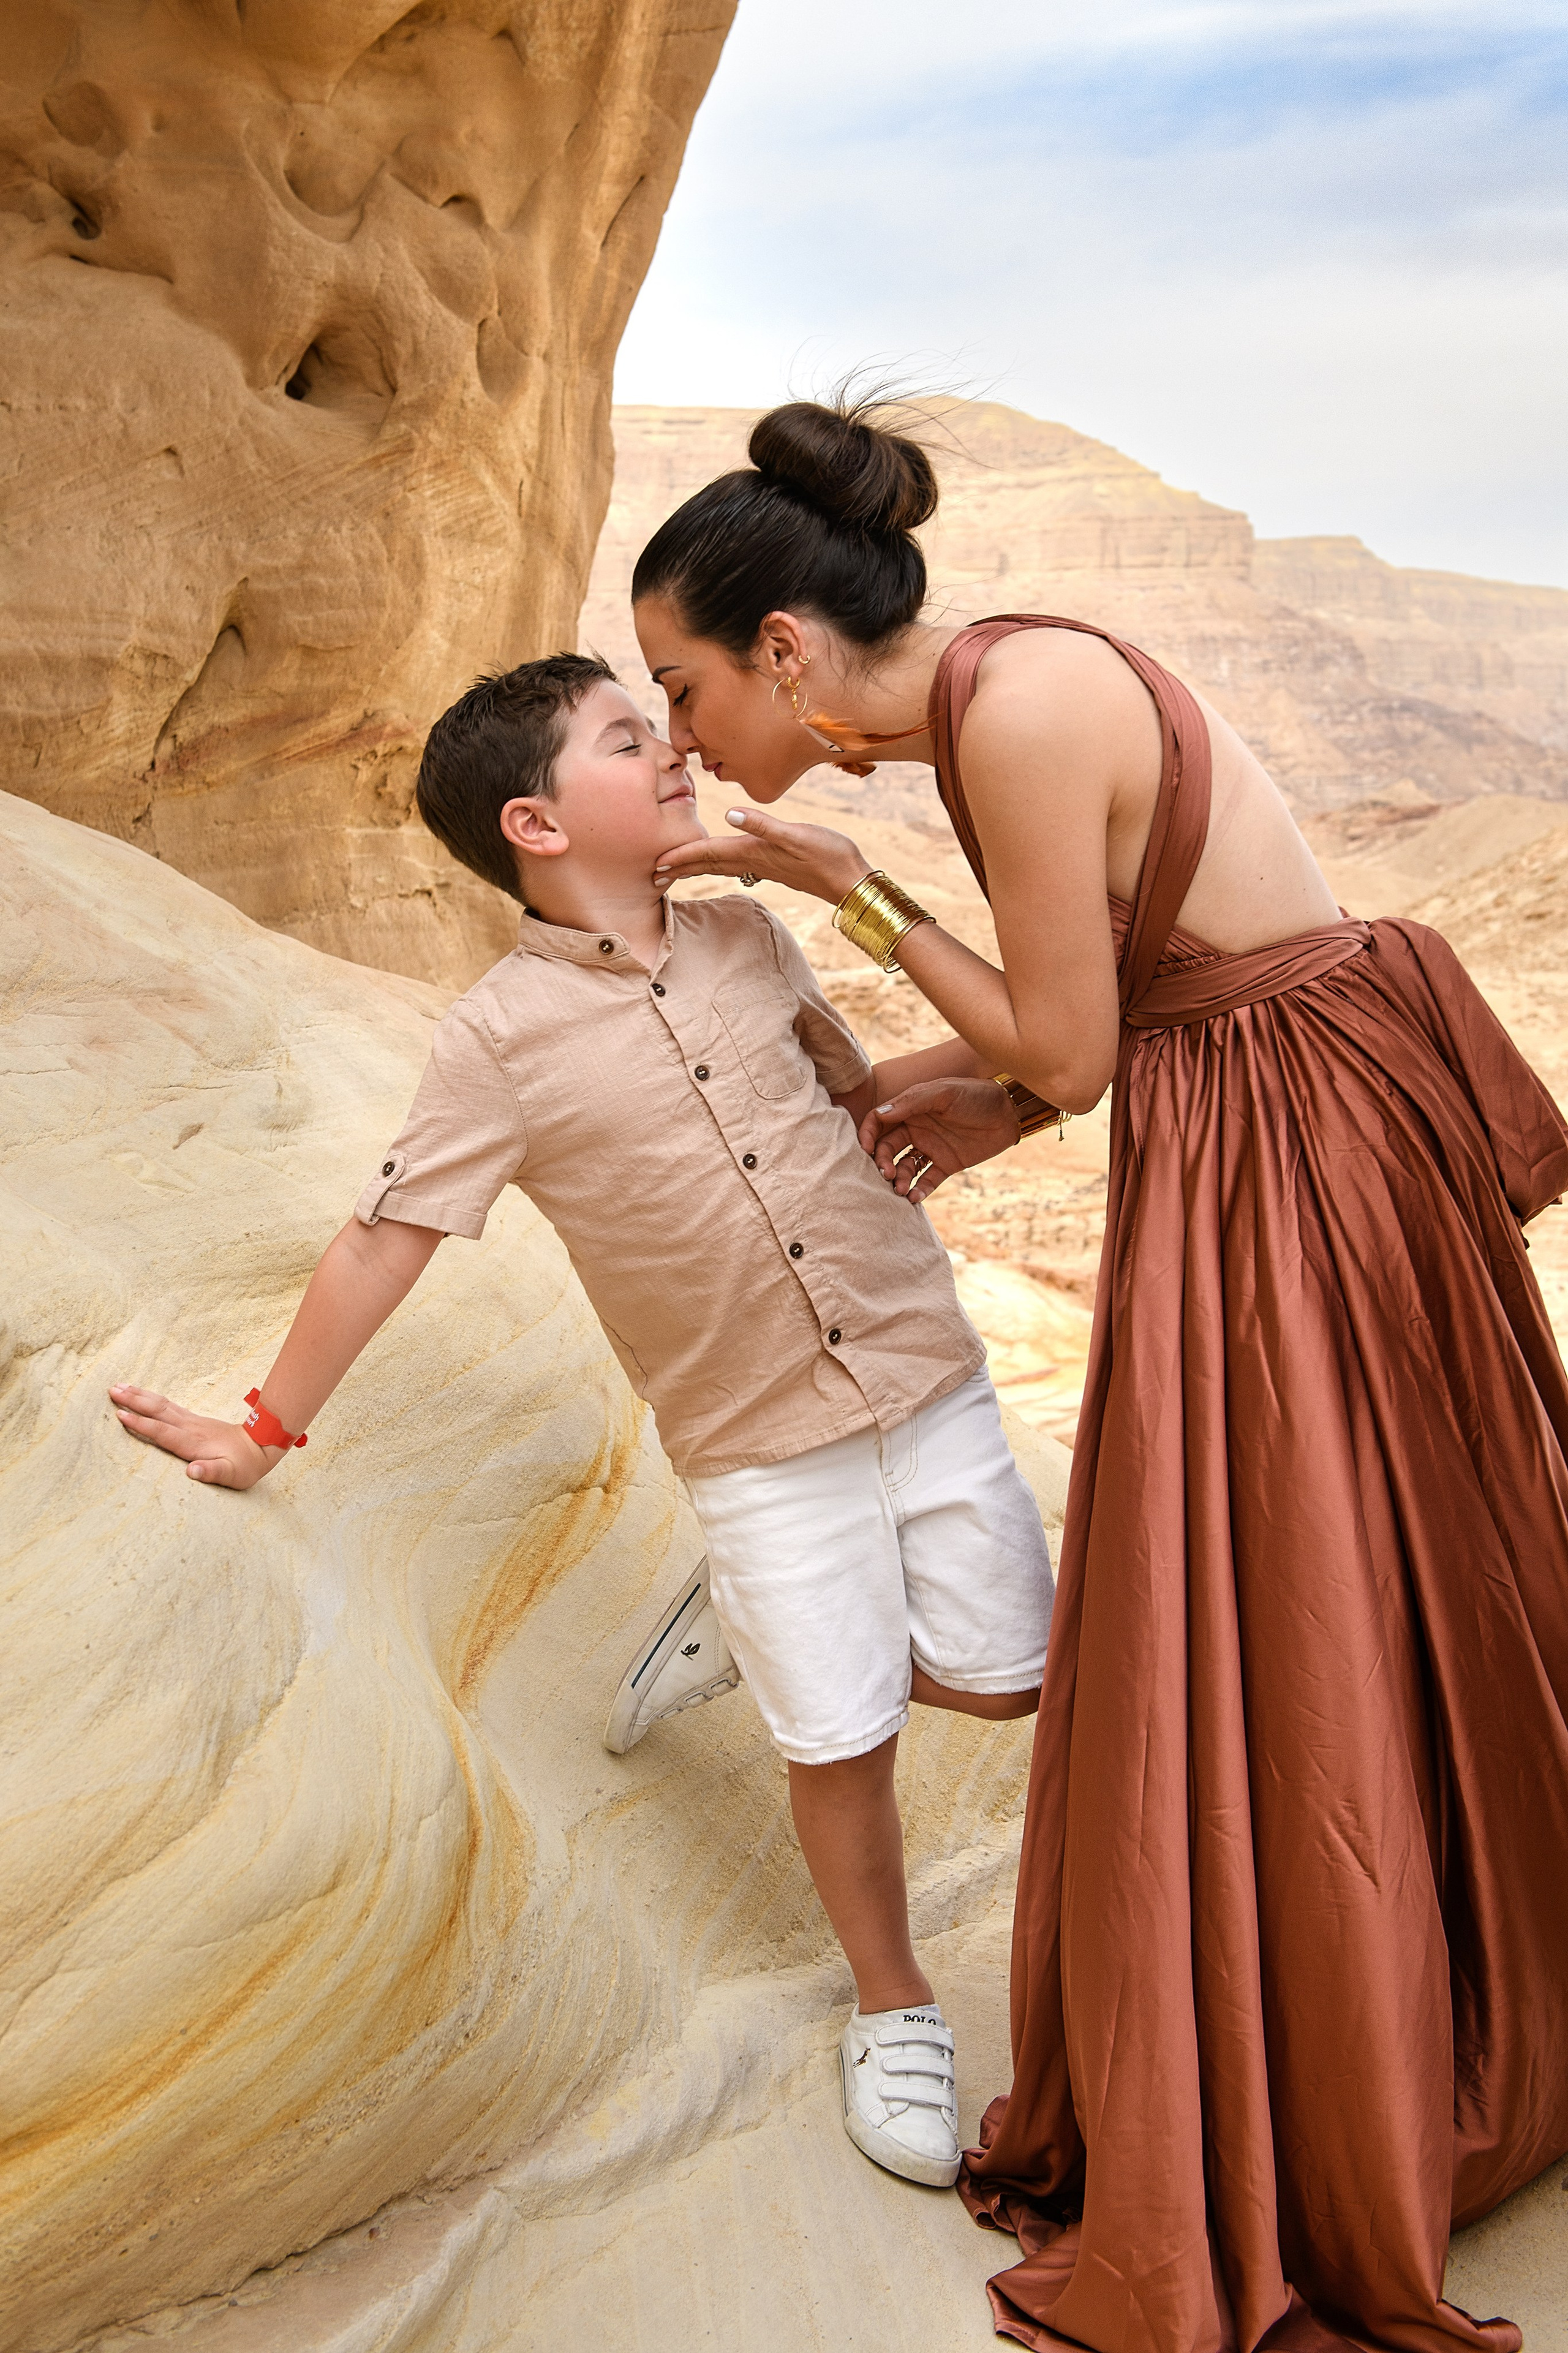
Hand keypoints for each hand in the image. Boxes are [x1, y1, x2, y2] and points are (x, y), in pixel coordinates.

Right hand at [109, 1383, 277, 1488]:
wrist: (261, 1445)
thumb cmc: (244, 1465)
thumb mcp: (231, 1474)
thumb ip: (211, 1472)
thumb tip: (191, 1471)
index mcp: (193, 1442)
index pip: (162, 1432)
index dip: (141, 1424)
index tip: (121, 1415)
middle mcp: (189, 1427)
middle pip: (157, 1411)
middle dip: (134, 1401)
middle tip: (111, 1390)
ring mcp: (192, 1421)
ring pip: (162, 1405)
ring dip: (140, 1395)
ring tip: (120, 1386)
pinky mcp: (194, 1420)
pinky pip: (169, 1406)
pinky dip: (153, 1399)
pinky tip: (144, 1396)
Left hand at [653, 804, 869, 903]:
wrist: (851, 880)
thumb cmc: (828, 856)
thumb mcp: (797, 835)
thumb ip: (764, 826)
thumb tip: (731, 816)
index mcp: (752, 851)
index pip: (708, 854)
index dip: (680, 857)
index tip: (655, 864)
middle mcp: (753, 860)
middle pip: (708, 864)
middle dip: (680, 868)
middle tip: (653, 875)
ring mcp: (764, 865)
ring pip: (720, 866)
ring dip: (696, 868)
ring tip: (676, 871)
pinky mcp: (775, 864)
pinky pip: (736, 865)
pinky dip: (720, 864)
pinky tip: (721, 863)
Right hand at [857, 1078, 1020, 1203]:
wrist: (1009, 1113)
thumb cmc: (976, 1095)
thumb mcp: (944, 1092)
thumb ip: (912, 1102)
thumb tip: (879, 1114)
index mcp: (911, 1109)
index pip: (879, 1122)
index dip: (868, 1135)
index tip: (864, 1150)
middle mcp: (916, 1129)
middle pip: (887, 1148)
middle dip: (882, 1162)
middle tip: (886, 1175)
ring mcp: (931, 1148)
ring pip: (905, 1167)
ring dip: (899, 1179)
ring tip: (900, 1190)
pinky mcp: (946, 1164)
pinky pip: (927, 1180)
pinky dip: (919, 1190)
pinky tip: (914, 1197)